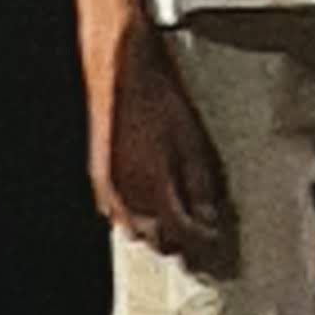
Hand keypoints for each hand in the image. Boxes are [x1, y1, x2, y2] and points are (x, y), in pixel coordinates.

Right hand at [86, 15, 234, 267]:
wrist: (121, 72)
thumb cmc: (158, 101)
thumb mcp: (193, 145)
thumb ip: (200, 189)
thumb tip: (209, 219)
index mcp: (153, 192)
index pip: (183, 236)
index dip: (204, 240)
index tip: (216, 236)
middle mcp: (127, 198)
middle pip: (157, 241)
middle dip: (181, 242)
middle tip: (201, 232)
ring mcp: (108, 190)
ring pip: (134, 230)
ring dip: (157, 231)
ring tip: (178, 219)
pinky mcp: (98, 178)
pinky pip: (117, 213)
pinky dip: (136, 215)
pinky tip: (149, 201)